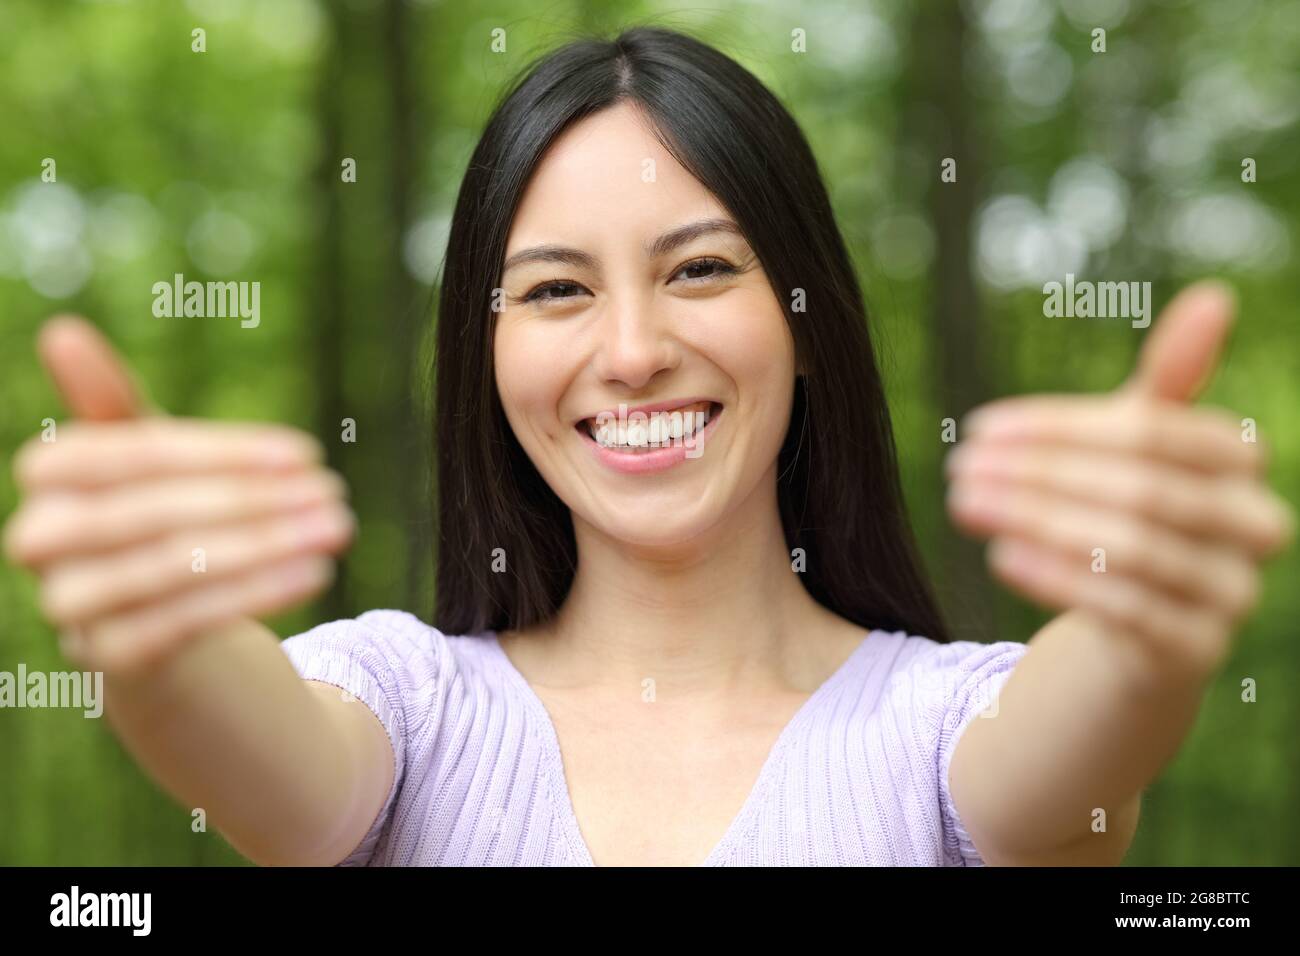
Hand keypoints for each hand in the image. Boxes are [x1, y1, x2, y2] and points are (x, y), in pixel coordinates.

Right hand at [3, 316, 353, 674]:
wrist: (158, 629)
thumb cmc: (158, 520)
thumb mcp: (146, 461)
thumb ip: (110, 402)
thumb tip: (61, 330)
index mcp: (47, 475)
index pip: (138, 453)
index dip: (224, 453)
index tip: (306, 452)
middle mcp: (39, 540)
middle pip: (154, 511)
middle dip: (253, 501)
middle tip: (333, 492)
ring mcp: (69, 605)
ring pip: (172, 568)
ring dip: (266, 547)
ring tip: (336, 528)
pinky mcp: (107, 659)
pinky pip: (184, 622)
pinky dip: (256, 594)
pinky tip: (316, 572)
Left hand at [946, 281, 1294, 681]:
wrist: (1137, 631)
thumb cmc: (1131, 515)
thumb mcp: (1139, 447)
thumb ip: (1170, 382)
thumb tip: (1216, 295)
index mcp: (1242, 463)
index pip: (1156, 432)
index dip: (1064, 428)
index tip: (980, 426)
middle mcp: (1254, 527)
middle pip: (1143, 490)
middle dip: (1040, 475)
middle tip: (959, 467)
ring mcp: (1231, 594)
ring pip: (1133, 548)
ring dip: (1037, 522)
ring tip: (965, 504)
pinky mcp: (1196, 651)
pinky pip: (1127, 609)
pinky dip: (1058, 578)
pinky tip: (999, 555)